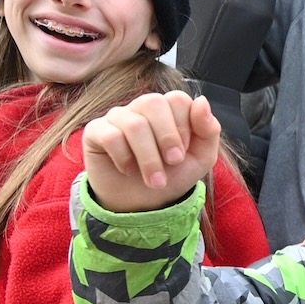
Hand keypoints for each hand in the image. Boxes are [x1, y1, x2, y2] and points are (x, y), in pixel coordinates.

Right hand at [81, 90, 223, 212]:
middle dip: (167, 138)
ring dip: (149, 158)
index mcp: (168, 108)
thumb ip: (208, 130)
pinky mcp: (96, 132)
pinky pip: (110, 136)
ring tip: (155, 180)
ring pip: (134, 124)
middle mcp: (141, 107)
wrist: (144, 204)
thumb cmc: (172, 176)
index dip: (184, 127)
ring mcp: (117, 117)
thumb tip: (201, 101)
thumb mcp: (201, 158)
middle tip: (173, 163)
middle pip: (153, 102)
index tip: (183, 154)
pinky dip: (123, 158)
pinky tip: (127, 170)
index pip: (177, 99)